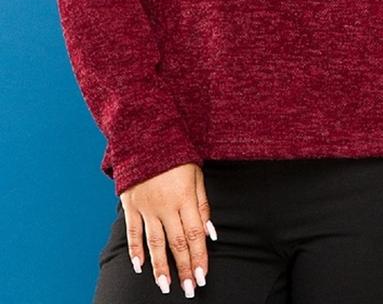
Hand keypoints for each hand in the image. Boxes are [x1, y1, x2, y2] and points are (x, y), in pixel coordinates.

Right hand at [119, 162, 215, 296]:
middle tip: (189, 289)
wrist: (146, 135)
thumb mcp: (196, 174)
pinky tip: (139, 266)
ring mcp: (147, 207)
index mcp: (185, 197)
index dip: (199, 257)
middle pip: (177, 243)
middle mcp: (166, 206)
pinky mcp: (131, 205)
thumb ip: (202, 204)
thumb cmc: (176, 153)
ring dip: (161, 267)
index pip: (195, 235)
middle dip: (184, 268)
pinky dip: (135, 250)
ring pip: (154, 243)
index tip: (203, 276)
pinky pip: (133, 232)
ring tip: (166, 286)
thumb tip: (210, 233)